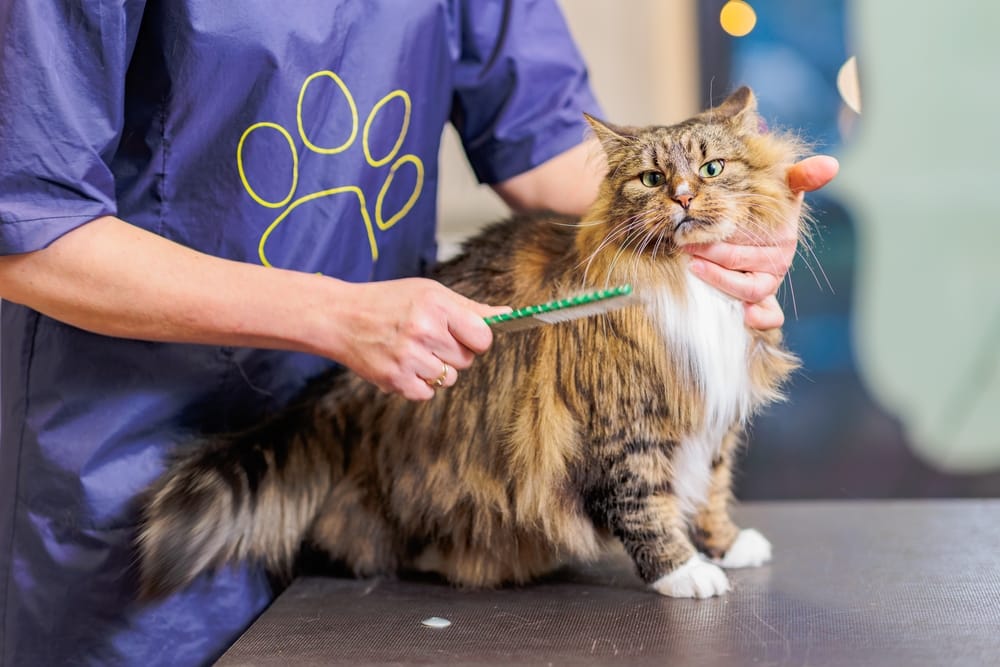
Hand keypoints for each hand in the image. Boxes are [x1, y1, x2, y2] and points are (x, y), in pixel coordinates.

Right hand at [329, 278, 509, 399]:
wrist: (342, 318)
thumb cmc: (389, 302)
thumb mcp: (430, 293)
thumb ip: (470, 309)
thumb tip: (507, 315)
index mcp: (436, 306)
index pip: (482, 337)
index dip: (477, 339)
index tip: (465, 334)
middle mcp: (423, 332)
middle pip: (466, 360)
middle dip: (454, 352)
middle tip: (430, 339)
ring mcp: (408, 358)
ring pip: (448, 379)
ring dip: (436, 369)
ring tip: (413, 350)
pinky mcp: (395, 380)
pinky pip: (427, 393)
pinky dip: (419, 384)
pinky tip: (404, 365)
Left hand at [685, 155, 839, 328]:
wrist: (761, 214)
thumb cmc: (766, 199)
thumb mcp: (783, 183)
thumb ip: (802, 175)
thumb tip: (830, 165)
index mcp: (783, 237)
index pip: (754, 248)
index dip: (725, 251)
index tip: (700, 246)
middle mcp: (777, 262)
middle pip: (741, 266)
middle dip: (711, 257)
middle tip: (684, 245)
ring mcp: (770, 282)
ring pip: (747, 290)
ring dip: (720, 282)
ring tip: (693, 267)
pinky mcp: (764, 298)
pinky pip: (770, 315)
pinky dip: (761, 318)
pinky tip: (744, 317)